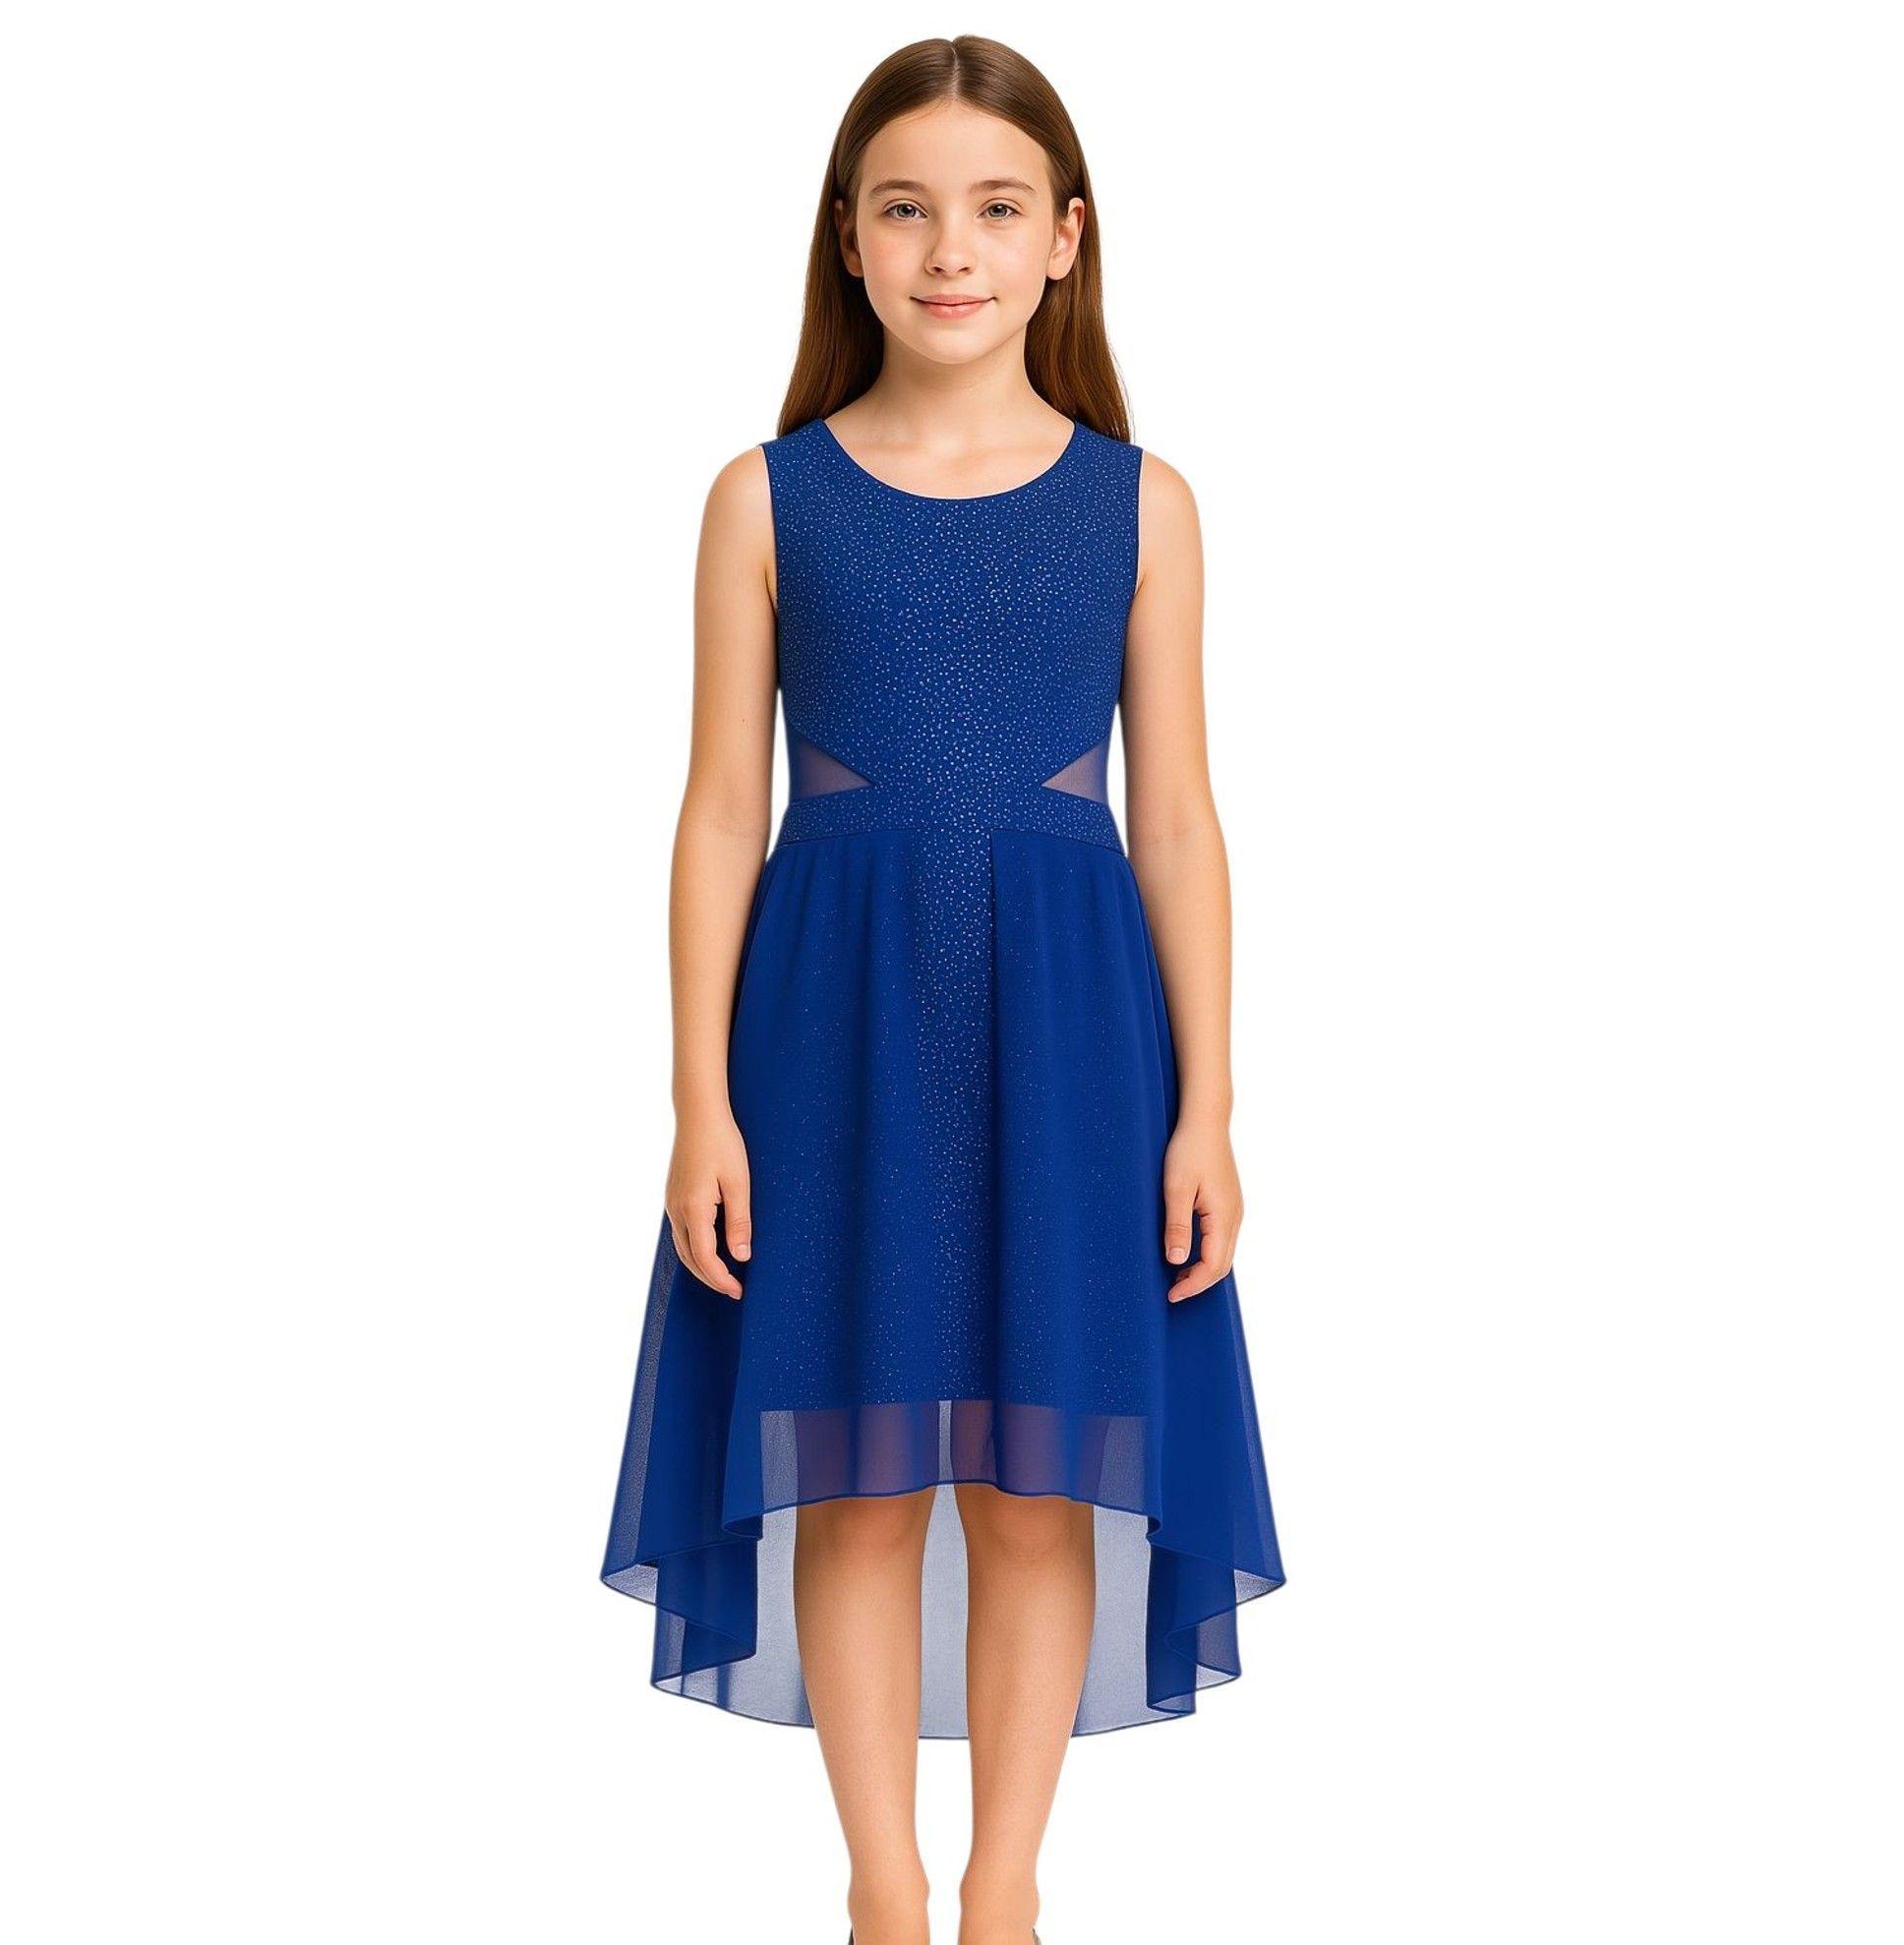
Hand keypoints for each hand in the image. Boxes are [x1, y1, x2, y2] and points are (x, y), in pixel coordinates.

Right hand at [665, 1104, 752, 1298]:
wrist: (698, 1115)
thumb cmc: (723, 1144)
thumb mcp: (739, 1183)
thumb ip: (739, 1222)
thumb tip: (741, 1256)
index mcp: (694, 1209)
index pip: (705, 1258)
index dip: (721, 1279)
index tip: (738, 1291)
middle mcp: (677, 1210)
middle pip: (689, 1258)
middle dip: (710, 1278)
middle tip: (733, 1290)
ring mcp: (672, 1203)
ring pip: (683, 1247)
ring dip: (701, 1266)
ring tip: (724, 1276)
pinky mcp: (674, 1196)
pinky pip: (681, 1232)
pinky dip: (695, 1249)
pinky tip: (710, 1249)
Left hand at [1161, 1116, 1242, 1302]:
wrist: (1206, 1121)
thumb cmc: (1188, 1150)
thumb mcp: (1176, 1188)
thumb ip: (1177, 1225)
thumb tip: (1177, 1261)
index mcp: (1224, 1217)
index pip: (1214, 1266)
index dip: (1193, 1285)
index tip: (1171, 1295)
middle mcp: (1235, 1217)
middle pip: (1223, 1265)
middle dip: (1198, 1283)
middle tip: (1171, 1291)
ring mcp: (1234, 1210)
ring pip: (1224, 1252)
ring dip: (1203, 1269)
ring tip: (1176, 1276)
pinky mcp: (1229, 1204)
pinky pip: (1222, 1239)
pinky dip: (1207, 1253)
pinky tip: (1188, 1251)